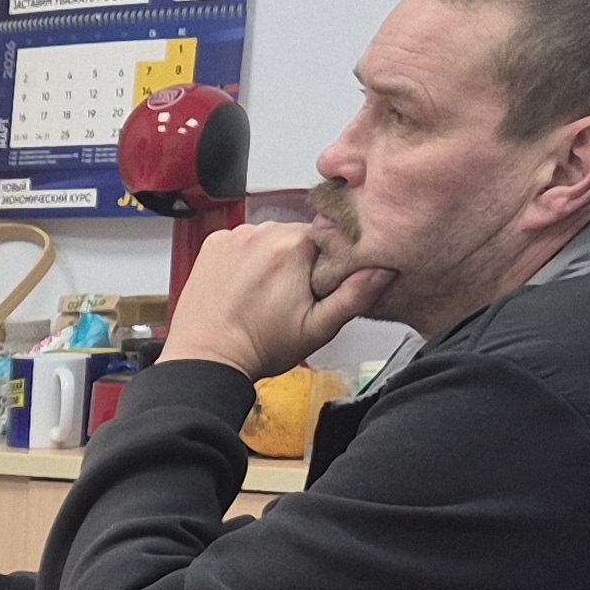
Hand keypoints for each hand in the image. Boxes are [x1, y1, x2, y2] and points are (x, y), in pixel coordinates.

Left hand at [164, 221, 392, 377]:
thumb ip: (354, 296)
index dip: (327, 263)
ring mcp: (234, 235)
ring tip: (263, 294)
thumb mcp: (318, 328)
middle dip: (300, 260)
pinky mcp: (212, 243)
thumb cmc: (261, 347)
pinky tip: (242, 285)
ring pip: (269, 238)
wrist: (206, 358)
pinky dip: (245, 258)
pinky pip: (241, 242)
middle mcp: (263, 230)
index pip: (329, 238)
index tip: (315, 288)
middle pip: (297, 235)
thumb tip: (383, 268)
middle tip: (288, 297)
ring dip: (271, 258)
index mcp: (294, 245)